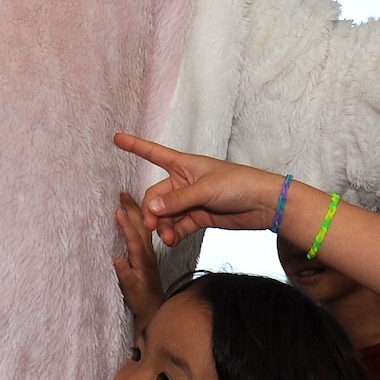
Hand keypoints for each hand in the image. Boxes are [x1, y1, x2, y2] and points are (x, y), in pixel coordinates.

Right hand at [113, 193, 164, 326]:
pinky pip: (144, 231)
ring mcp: (148, 250)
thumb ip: (126, 277)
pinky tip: (134, 213)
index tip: (118, 211)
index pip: (135, 237)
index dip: (127, 224)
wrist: (155, 308)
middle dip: (131, 208)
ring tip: (126, 197)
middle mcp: (147, 252)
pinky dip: (138, 219)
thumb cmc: (143, 302)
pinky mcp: (148, 252)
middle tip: (121, 193)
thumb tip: (117, 260)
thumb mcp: (133, 292)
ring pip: (143, 225)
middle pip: (141, 225)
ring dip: (135, 210)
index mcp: (144, 259)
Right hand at [114, 134, 284, 245]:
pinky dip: (173, 233)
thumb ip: (176, 200)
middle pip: (156, 196)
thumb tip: (150, 208)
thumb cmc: (238, 184)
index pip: (154, 153)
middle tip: (152, 228)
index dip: (135, 146)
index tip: (116, 138)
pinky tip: (172, 240)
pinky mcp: (199, 217)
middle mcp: (184, 181)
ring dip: (163, 227)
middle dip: (152, 212)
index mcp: (184, 165)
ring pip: (166, 214)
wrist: (262, 204)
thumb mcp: (204, 189)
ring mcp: (190, 200)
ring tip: (167, 239)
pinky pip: (178, 226)